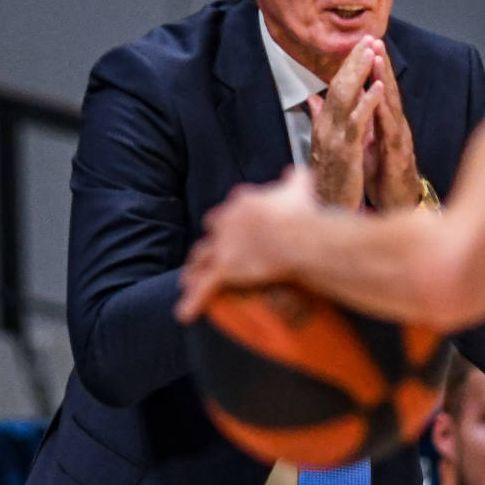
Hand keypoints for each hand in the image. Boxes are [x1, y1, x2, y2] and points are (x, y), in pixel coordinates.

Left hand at [175, 169, 316, 322]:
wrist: (298, 235)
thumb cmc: (301, 212)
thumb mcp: (300, 186)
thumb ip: (296, 177)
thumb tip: (299, 170)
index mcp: (243, 201)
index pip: (233, 205)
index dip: (236, 216)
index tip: (241, 223)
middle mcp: (227, 220)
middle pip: (212, 228)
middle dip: (213, 239)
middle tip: (214, 250)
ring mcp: (223, 245)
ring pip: (201, 256)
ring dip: (195, 267)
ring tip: (189, 278)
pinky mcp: (224, 268)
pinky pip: (204, 287)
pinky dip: (193, 301)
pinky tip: (183, 314)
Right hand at [307, 37, 387, 208]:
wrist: (325, 212)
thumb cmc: (330, 182)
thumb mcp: (324, 147)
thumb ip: (319, 120)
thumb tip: (314, 98)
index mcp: (324, 126)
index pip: (335, 88)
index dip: (348, 66)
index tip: (362, 44)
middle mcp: (325, 128)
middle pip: (338, 86)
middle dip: (354, 61)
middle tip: (369, 37)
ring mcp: (334, 139)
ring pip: (344, 98)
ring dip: (359, 73)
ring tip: (372, 52)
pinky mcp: (345, 153)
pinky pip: (356, 123)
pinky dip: (367, 102)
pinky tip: (378, 87)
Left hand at [362, 46, 421, 210]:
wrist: (396, 205)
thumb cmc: (382, 176)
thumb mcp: (367, 146)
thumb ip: (360, 125)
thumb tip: (351, 108)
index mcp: (384, 123)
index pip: (378, 91)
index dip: (371, 69)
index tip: (363, 45)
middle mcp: (394, 126)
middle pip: (387, 90)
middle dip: (381, 64)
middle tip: (374, 39)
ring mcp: (399, 138)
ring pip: (391, 104)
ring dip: (385, 80)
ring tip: (378, 57)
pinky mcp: (399, 154)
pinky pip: (392, 129)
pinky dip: (387, 112)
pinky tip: (382, 97)